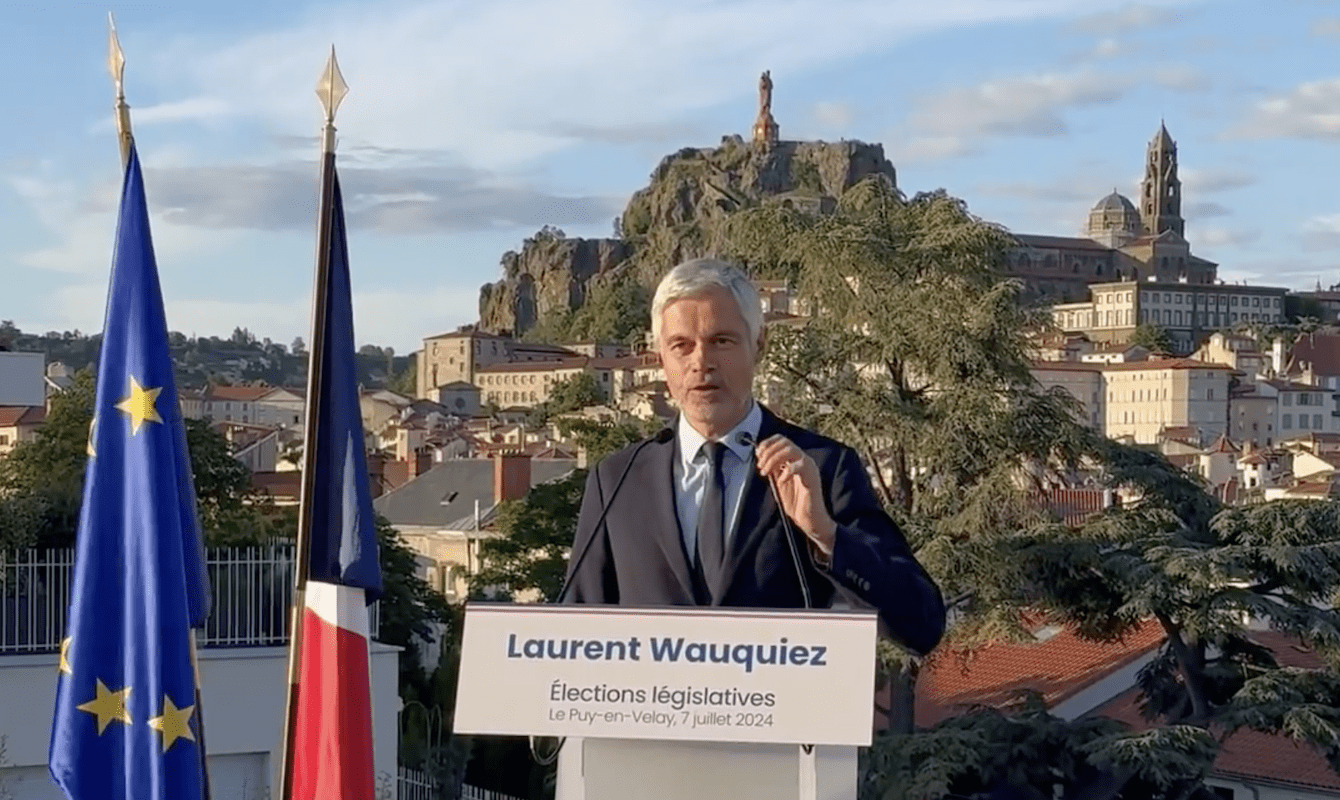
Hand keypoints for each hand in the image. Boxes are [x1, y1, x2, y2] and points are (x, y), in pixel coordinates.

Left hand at [754, 434, 835, 554]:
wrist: (808, 520)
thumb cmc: (795, 503)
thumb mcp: (778, 482)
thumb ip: (772, 469)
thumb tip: (761, 457)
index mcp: (794, 460)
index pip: (781, 440)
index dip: (767, 443)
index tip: (757, 453)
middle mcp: (802, 460)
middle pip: (785, 442)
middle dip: (768, 452)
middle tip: (760, 466)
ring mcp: (809, 467)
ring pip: (791, 450)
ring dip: (774, 459)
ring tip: (765, 472)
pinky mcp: (812, 477)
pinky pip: (800, 465)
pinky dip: (787, 471)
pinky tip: (781, 481)